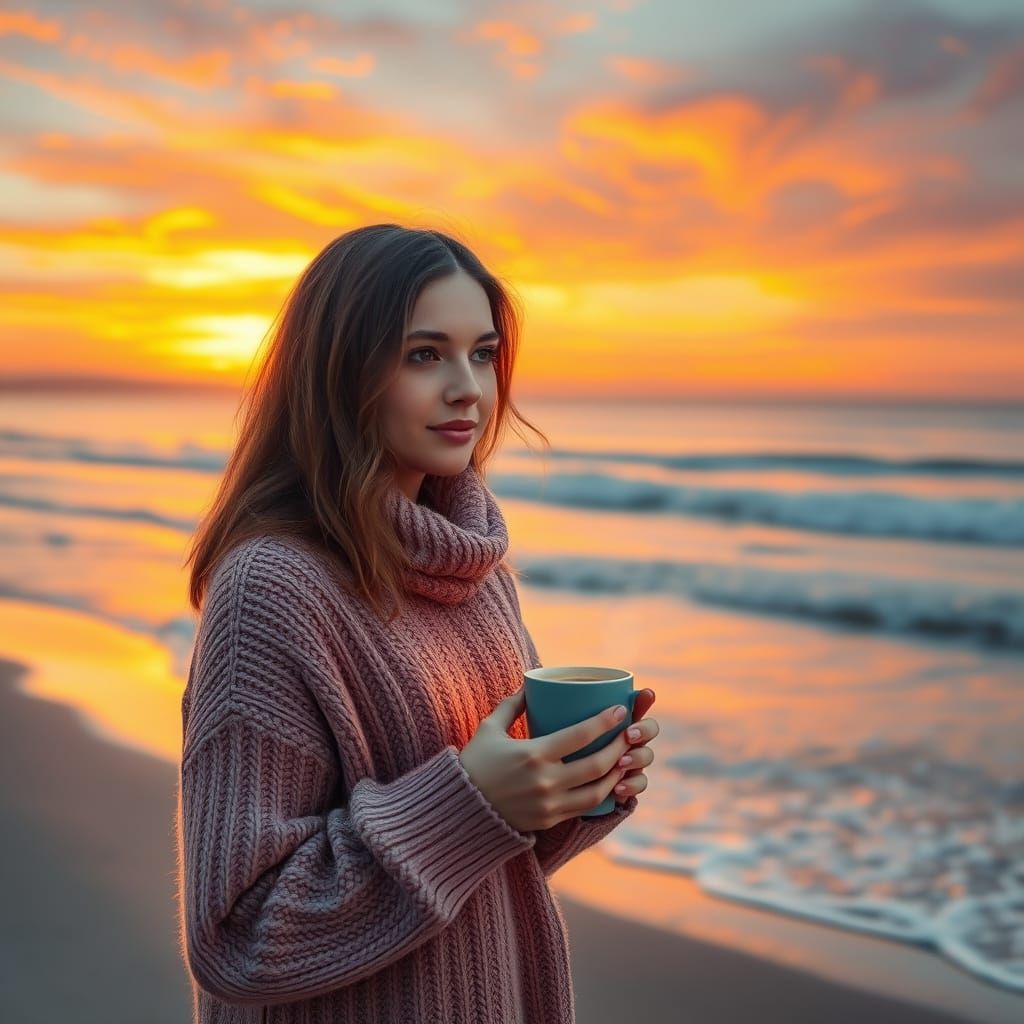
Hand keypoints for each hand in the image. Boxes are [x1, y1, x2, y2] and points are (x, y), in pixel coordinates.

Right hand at [458, 684, 656, 832]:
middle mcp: (545, 781)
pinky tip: (609, 781)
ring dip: (616, 774)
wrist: (460, 809)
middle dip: (620, 748)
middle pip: (597, 765)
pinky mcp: (550, 820)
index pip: (580, 736)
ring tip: (624, 759)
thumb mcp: (490, 728)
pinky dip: (602, 794)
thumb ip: (513, 704)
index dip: (605, 722)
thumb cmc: (474, 762)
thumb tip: (531, 682)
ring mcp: (550, 805)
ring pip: (597, 792)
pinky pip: (585, 808)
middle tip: (630, 734)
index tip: (620, 710)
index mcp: (533, 754)